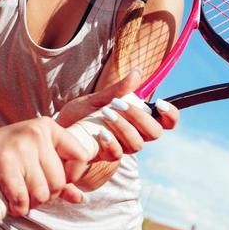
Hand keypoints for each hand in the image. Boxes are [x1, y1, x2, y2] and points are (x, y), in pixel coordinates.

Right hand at [0, 117, 91, 218]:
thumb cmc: (2, 155)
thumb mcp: (33, 159)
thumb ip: (58, 176)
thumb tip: (78, 197)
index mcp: (47, 127)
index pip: (80, 156)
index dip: (71, 177)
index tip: (51, 179)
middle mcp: (36, 133)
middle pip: (59, 182)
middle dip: (45, 196)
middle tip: (28, 190)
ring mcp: (20, 147)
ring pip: (42, 194)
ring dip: (30, 204)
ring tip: (18, 195)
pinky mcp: (4, 163)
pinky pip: (22, 199)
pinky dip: (17, 208)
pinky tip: (9, 202)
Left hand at [56, 72, 177, 190]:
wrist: (58, 132)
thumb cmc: (80, 116)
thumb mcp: (97, 99)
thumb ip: (117, 90)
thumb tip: (137, 72)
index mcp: (137, 120)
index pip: (166, 122)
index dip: (170, 115)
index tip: (160, 103)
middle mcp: (134, 135)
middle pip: (154, 133)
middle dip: (140, 117)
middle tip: (120, 104)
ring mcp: (121, 147)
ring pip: (137, 144)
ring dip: (124, 126)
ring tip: (106, 112)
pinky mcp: (105, 157)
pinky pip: (116, 154)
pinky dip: (111, 142)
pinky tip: (100, 132)